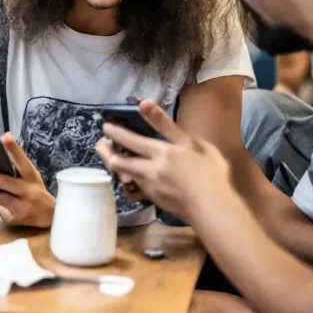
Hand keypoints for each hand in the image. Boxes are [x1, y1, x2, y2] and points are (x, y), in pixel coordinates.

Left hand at [0, 133, 54, 227]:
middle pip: (5, 180)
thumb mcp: (30, 176)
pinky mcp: (15, 217)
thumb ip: (16, 166)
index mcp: (31, 176)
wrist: (50, 217)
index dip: (14, 148)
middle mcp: (28, 190)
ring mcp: (22, 205)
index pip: (23, 160)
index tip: (4, 137)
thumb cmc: (34, 191)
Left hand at [96, 100, 231, 221]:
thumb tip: (144, 104)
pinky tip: (131, 175)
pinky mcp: (155, 200)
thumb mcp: (192, 142)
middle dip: (105, 151)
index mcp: (160, 152)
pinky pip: (135, 187)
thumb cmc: (209, 171)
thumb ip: (167, 125)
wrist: (212, 208)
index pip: (130, 140)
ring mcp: (150, 187)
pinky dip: (129, 178)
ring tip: (111, 158)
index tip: (106, 126)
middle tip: (99, 144)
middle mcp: (149, 169)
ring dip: (115, 165)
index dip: (115, 133)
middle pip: (118, 160)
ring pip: (124, 174)